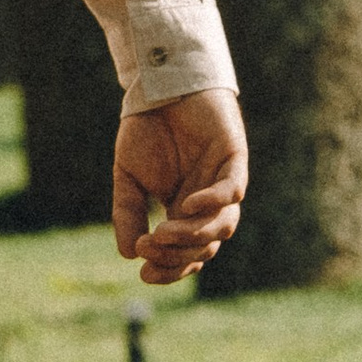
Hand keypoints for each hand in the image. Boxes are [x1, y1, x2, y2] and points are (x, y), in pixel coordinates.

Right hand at [112, 88, 247, 285]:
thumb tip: (129, 254)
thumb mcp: (128, 178)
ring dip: (195, 234)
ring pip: (225, 224)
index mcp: (184, 211)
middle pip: (205, 245)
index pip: (185, 253)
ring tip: (164, 231)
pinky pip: (232, 190)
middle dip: (177, 253)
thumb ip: (128, 213)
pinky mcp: (233, 158)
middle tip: (150, 245)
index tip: (143, 274)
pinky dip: (214, 201)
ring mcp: (223, 181)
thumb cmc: (147, 130)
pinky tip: (188, 205)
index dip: (168, 267)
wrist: (159, 87)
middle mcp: (207, 203)